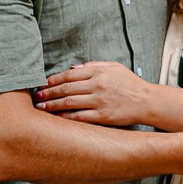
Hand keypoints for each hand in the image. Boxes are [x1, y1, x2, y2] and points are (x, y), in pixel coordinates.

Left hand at [34, 61, 148, 126]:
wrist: (147, 101)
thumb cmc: (130, 83)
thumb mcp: (114, 67)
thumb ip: (93, 65)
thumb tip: (72, 68)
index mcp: (98, 72)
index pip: (69, 75)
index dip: (53, 80)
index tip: (42, 84)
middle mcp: (97, 85)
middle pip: (66, 89)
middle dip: (48, 93)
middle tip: (35, 96)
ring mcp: (99, 101)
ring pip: (69, 103)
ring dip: (52, 105)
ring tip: (40, 107)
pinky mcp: (102, 116)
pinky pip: (79, 117)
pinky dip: (65, 117)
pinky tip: (55, 118)